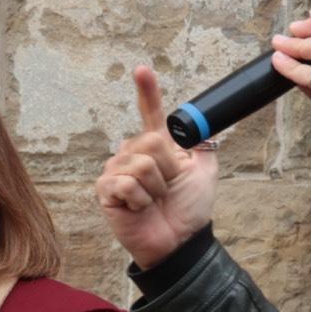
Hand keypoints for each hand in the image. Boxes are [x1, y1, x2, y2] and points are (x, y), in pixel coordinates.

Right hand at [95, 64, 219, 269]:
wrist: (180, 241)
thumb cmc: (189, 210)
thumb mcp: (204, 171)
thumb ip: (202, 144)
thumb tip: (204, 122)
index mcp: (156, 147)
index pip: (150, 114)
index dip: (146, 91)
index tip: (142, 70)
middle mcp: (132, 155)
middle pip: (149, 140)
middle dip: (167, 168)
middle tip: (167, 189)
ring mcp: (116, 172)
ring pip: (140, 163)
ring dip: (156, 187)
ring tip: (155, 201)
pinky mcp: (106, 191)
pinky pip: (127, 182)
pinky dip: (141, 199)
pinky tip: (141, 209)